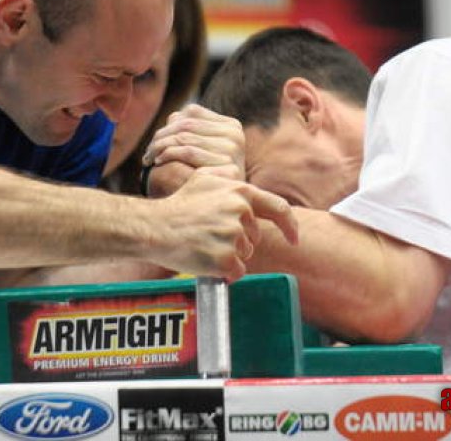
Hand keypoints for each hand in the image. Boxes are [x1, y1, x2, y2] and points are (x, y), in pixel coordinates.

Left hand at [144, 104, 245, 181]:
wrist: (217, 208)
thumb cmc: (202, 179)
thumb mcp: (199, 149)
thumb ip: (189, 130)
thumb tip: (173, 117)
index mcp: (232, 126)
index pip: (192, 112)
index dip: (168, 125)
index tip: (156, 140)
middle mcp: (236, 135)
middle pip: (186, 125)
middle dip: (161, 137)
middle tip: (147, 153)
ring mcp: (233, 150)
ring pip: (185, 137)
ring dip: (160, 146)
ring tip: (148, 158)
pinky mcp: (228, 167)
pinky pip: (189, 151)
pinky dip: (169, 154)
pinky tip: (159, 162)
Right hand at [146, 171, 297, 281]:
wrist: (155, 227)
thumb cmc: (178, 206)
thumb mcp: (202, 178)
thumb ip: (225, 177)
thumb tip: (237, 176)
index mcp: (240, 192)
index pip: (278, 208)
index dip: (289, 225)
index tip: (294, 238)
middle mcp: (240, 212)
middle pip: (254, 237)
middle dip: (238, 241)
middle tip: (210, 236)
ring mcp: (233, 235)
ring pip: (244, 255)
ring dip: (228, 256)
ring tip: (204, 245)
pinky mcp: (225, 258)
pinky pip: (236, 272)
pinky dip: (224, 273)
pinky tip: (205, 261)